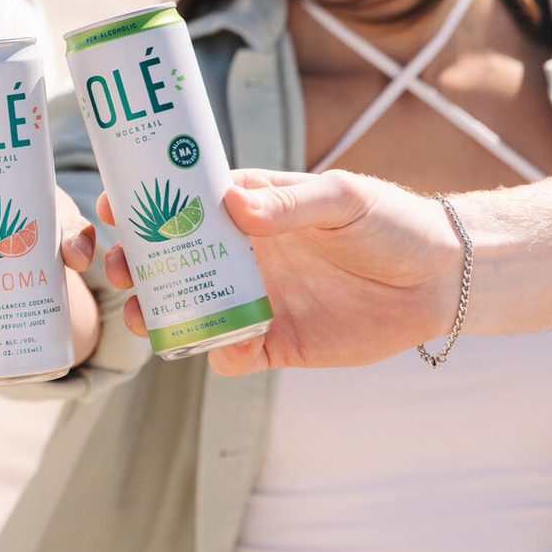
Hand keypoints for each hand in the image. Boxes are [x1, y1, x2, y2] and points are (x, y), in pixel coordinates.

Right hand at [146, 169, 461, 375]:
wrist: (439, 280)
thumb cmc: (390, 223)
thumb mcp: (342, 200)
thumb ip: (288, 203)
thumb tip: (233, 203)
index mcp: (248, 208)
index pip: (182, 202)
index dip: (142, 202)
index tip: (112, 203)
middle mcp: (241, 254)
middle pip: (169, 260)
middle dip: (134, 264)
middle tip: (118, 267)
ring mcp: (254, 298)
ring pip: (187, 308)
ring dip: (156, 312)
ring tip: (140, 314)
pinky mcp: (275, 341)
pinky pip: (228, 351)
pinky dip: (212, 351)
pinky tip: (214, 344)